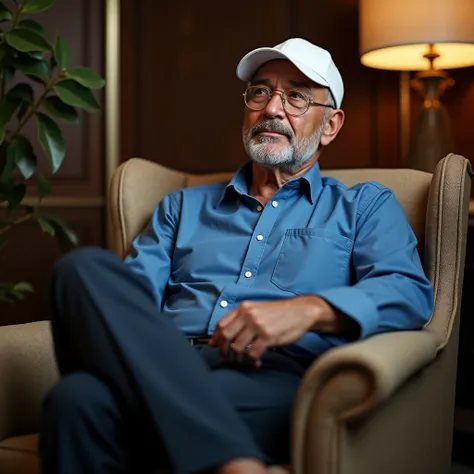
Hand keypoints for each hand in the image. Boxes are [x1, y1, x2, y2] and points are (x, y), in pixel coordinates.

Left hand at [208, 296, 323, 364]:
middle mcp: (248, 315)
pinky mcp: (268, 337)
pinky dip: (252, 361)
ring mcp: (258, 326)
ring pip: (237, 347)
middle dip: (224, 351)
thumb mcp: (256, 309)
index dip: (216, 339)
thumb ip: (238, 320)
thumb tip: (216, 338)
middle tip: (228, 358)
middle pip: (226, 337)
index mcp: (243, 308)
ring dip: (238, 358)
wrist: (300, 311)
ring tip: (244, 360)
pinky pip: (252, 354)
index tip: (215, 347)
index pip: (221, 325)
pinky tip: (256, 362)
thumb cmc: (277, 313)